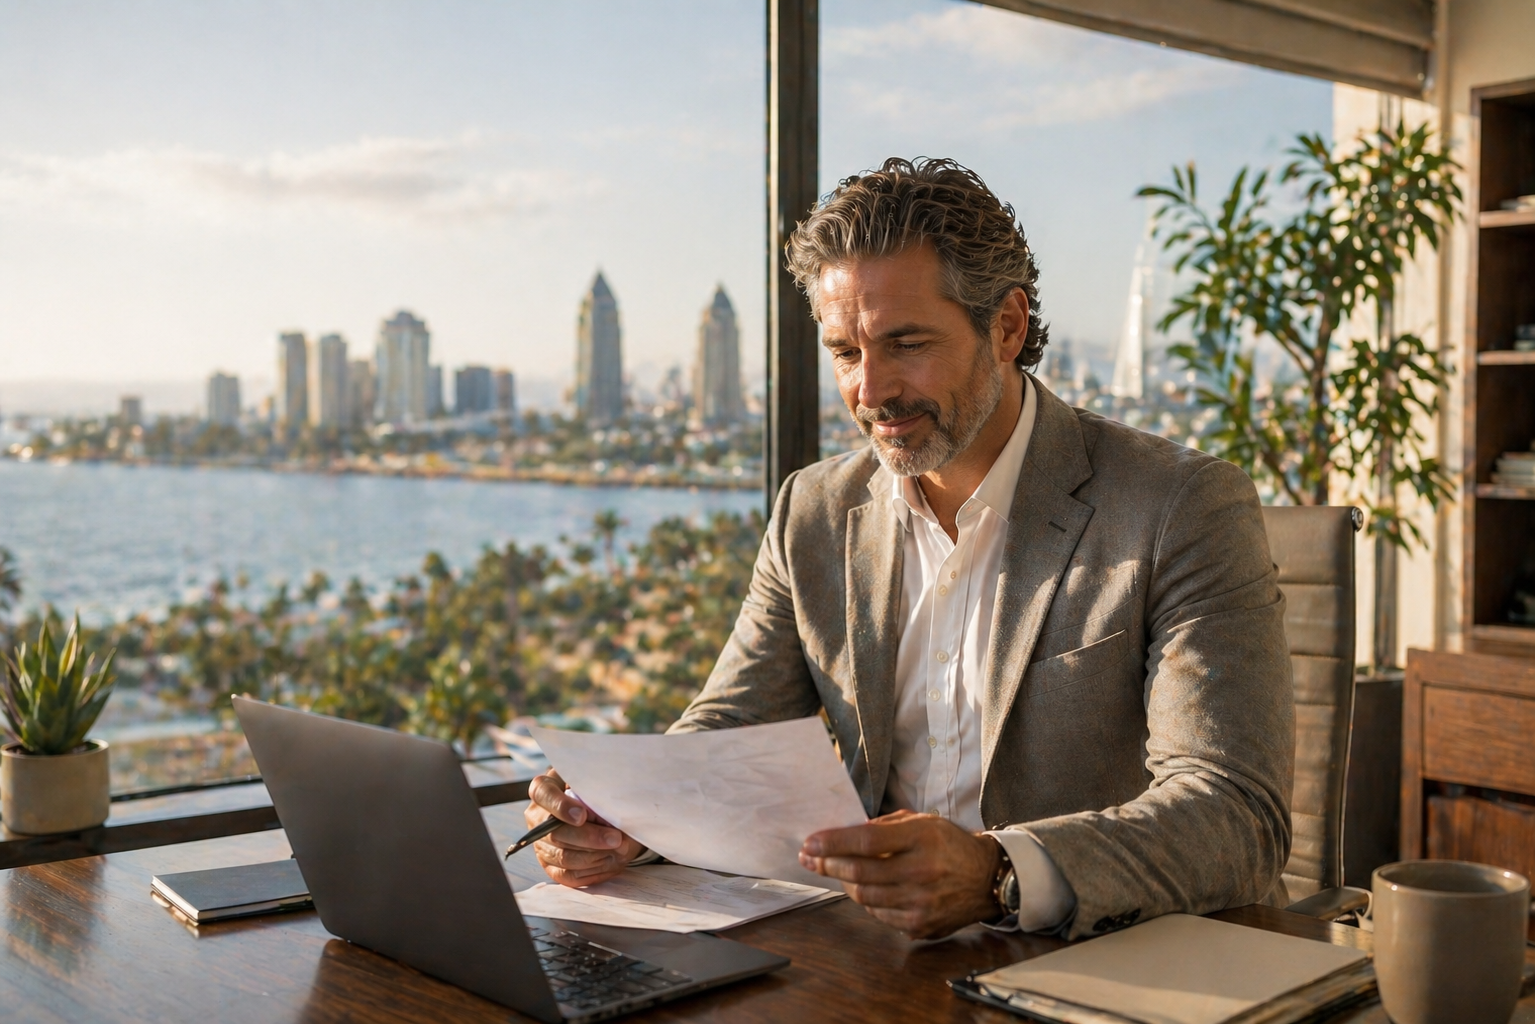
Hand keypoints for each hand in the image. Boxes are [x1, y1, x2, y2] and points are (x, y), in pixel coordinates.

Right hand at [525, 769, 645, 887]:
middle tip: (616, 838)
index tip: (582, 815)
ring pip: (564, 857)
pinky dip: (592, 871)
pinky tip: (611, 862)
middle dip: (589, 838)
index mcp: (544, 789)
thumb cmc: (596, 792)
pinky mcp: (550, 865)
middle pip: (556, 833)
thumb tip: (612, 810)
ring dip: (595, 856)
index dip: (561, 806)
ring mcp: (541, 844)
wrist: (599, 811)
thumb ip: (598, 791)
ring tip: (619, 850)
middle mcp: (537, 818)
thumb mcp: (596, 783)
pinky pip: (568, 875)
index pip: (542, 794)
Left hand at [798, 810, 1001, 938]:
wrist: (987, 879)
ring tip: (836, 870)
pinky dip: (867, 900)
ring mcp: (921, 904)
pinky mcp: (920, 926)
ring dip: (844, 881)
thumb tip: (846, 834)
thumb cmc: (950, 845)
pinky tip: (866, 887)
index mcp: (922, 839)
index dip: (833, 842)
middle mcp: (921, 872)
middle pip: (859, 872)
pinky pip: (879, 914)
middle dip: (827, 863)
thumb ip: (885, 826)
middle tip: (810, 857)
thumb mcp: (922, 822)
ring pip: (864, 896)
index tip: (810, 842)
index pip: (866, 841)